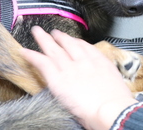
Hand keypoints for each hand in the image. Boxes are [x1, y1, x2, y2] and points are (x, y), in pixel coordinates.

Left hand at [21, 26, 136, 129]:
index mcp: (100, 63)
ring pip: (53, 49)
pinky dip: (32, 56)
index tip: (72, 40)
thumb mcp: (118, 87)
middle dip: (60, 37)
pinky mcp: (58, 79)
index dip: (76, 42)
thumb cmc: (118, 103)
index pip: (86, 47)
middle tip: (53, 32)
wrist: (112, 110)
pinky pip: (42, 63)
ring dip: (44, 40)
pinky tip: (24, 51)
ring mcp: (70, 68)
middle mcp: (85, 62)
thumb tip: (106, 86)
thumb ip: (107, 81)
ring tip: (37, 33)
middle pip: (69, 44)